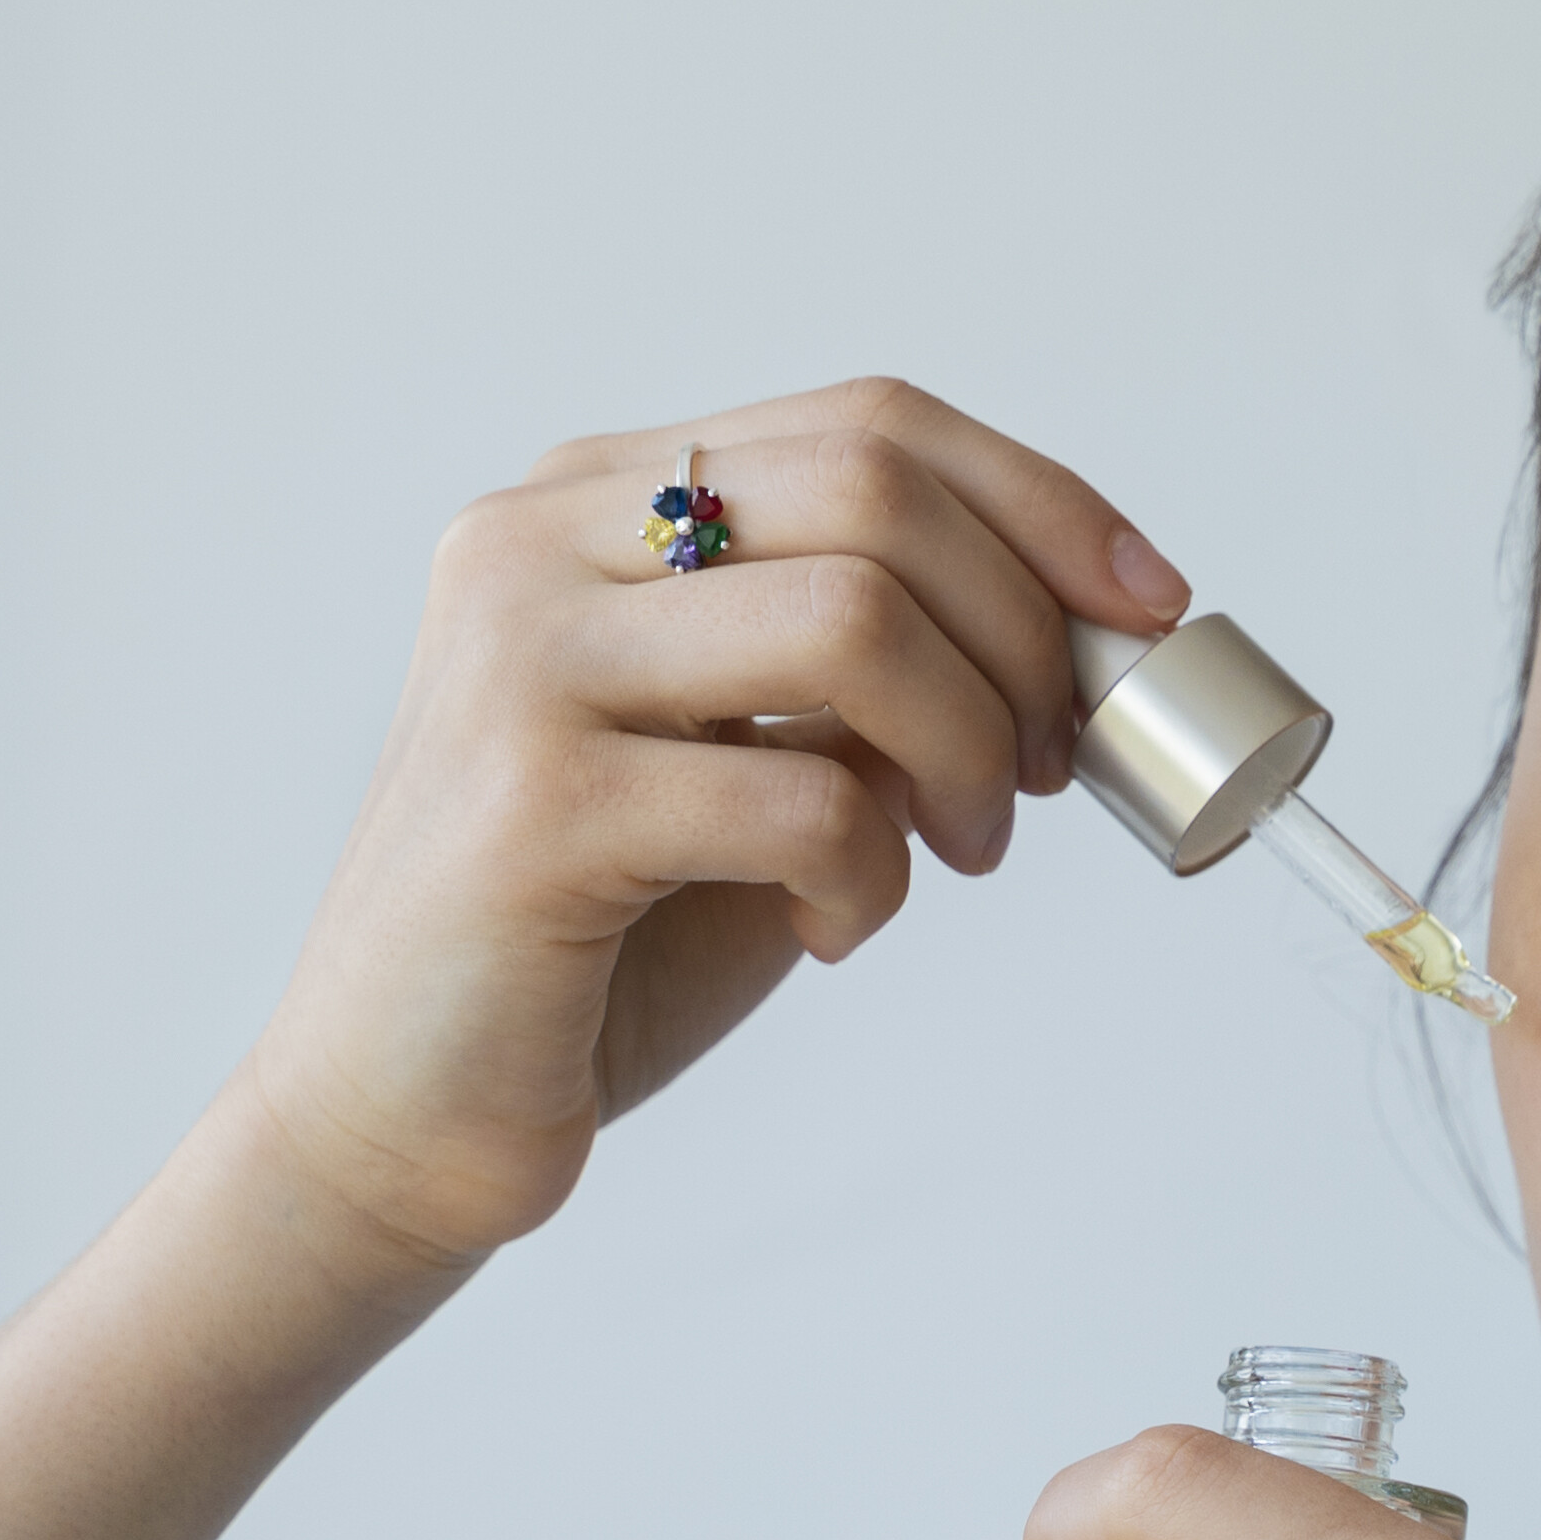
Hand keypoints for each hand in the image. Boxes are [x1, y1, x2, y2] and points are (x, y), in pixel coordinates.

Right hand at [245, 379, 1189, 1270]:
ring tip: (957, 849)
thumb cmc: (595, 939)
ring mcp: (523, 665)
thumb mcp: (751, 756)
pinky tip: (830, 926)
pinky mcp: (535, 807)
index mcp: (592, 504)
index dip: (1042, 505)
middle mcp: (536, 546)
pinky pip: (802, 798)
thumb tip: (1084, 641)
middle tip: (1043, 766)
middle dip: (1022, 632)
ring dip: (964, 750)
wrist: (394, 1114)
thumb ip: (868, 673)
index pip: (866, 425)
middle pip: (876, 492)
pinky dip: (871, 876)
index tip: (1146, 611)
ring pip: (855, 621)